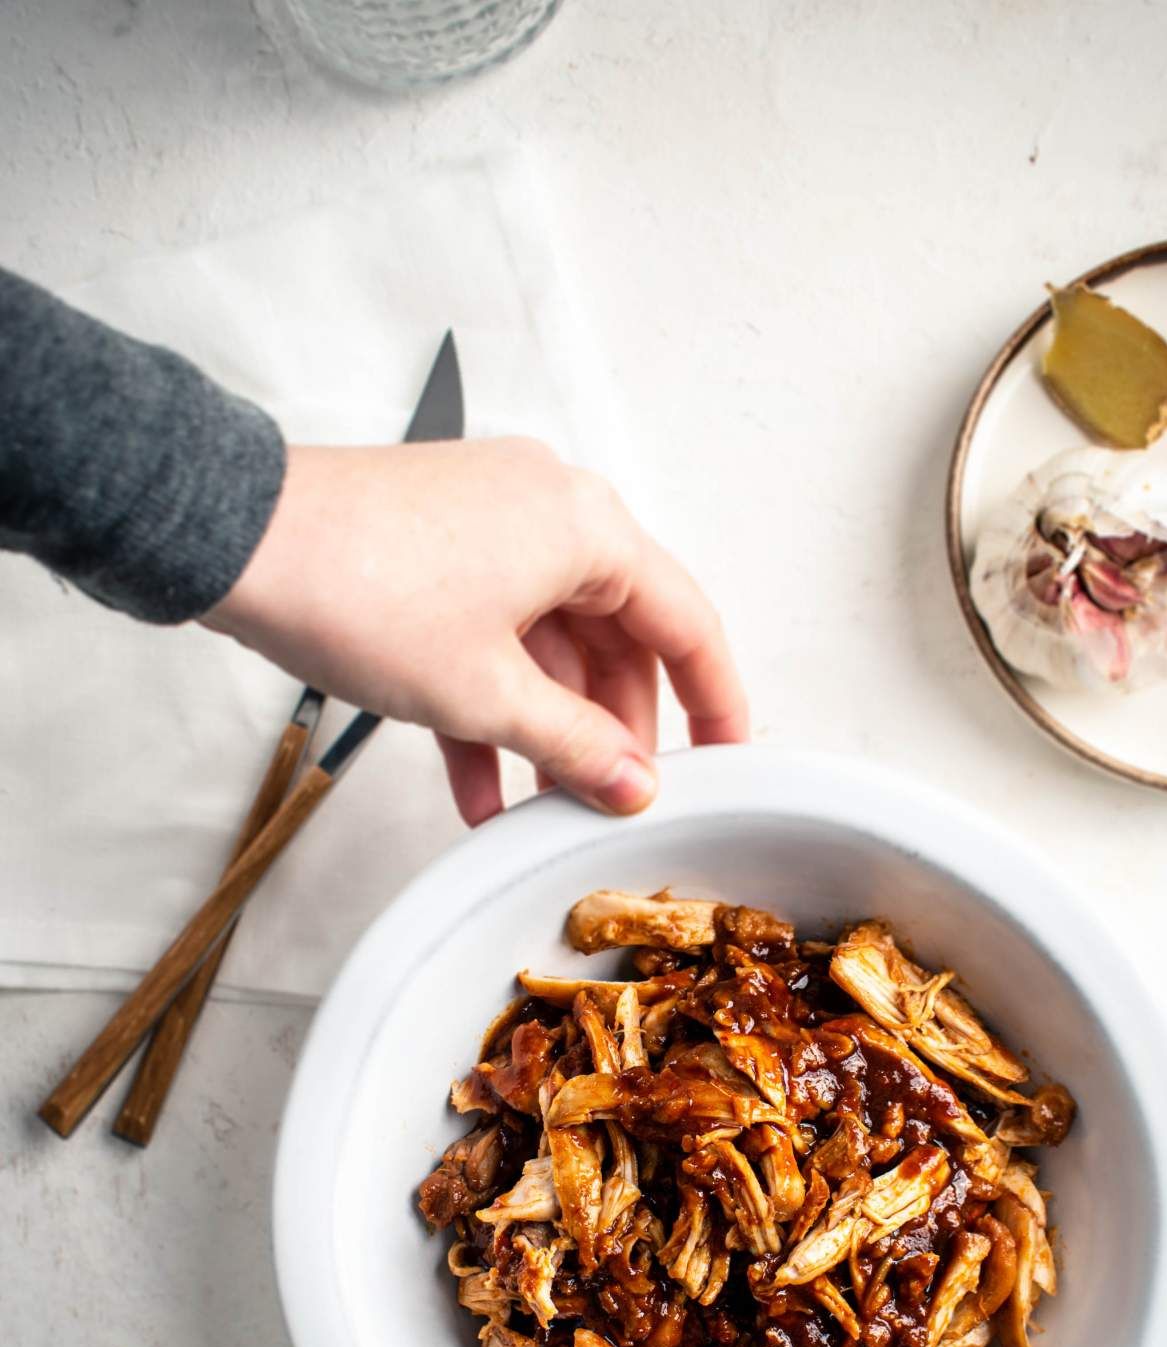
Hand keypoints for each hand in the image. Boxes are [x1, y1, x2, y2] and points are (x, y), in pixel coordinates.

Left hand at [204, 439, 747, 823]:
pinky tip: (478, 788)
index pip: (688, 623)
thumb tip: (632, 782)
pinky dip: (491, 707)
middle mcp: (551, 514)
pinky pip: (493, 637)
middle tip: (612, 802)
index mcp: (588, 528)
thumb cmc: (359, 587)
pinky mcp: (440, 551)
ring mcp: (492, 529)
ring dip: (546, 732)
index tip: (730, 758)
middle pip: (618, 640)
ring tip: (539, 811)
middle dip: (612, 732)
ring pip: (551, 647)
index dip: (717, 702)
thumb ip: (576, 745)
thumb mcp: (487, 694)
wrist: (235, 540)